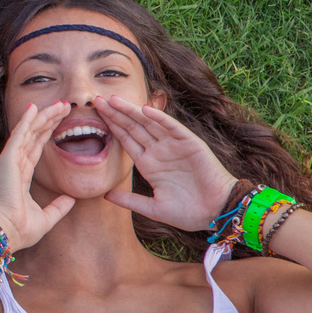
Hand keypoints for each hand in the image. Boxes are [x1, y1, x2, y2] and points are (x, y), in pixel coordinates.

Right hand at [0, 101, 74, 252]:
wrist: (8, 232)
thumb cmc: (22, 228)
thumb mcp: (47, 217)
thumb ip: (58, 207)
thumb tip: (71, 199)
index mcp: (22, 176)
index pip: (37, 148)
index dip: (48, 132)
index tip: (61, 120)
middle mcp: (15, 165)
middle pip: (34, 136)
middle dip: (48, 120)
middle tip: (63, 105)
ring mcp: (10, 161)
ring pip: (29, 132)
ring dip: (42, 117)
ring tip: (57, 104)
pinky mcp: (8, 160)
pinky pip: (19, 136)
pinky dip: (26, 121)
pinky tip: (34, 108)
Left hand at [97, 97, 237, 230]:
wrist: (217, 213)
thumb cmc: (188, 212)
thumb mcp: (152, 208)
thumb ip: (129, 200)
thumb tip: (105, 196)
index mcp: (149, 164)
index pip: (126, 140)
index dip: (112, 127)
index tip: (94, 115)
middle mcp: (159, 152)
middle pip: (133, 128)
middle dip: (116, 114)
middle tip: (97, 100)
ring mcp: (174, 146)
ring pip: (149, 124)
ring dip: (132, 111)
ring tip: (113, 99)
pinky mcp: (191, 145)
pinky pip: (173, 128)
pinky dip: (160, 119)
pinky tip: (145, 110)